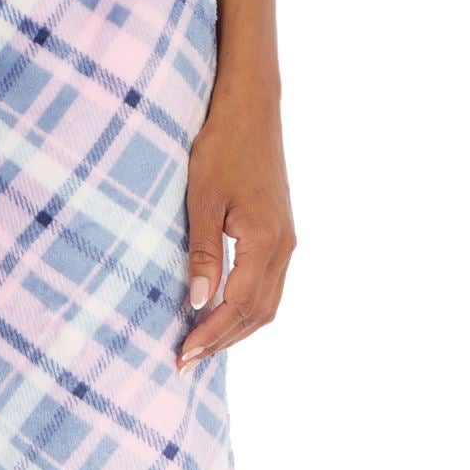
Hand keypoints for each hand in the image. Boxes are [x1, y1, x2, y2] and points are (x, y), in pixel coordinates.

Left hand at [177, 85, 295, 369]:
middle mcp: (284, 246)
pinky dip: (246, 310)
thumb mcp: (202, 200)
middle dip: (222, 341)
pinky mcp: (282, 235)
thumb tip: (199, 303)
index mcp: (265, 240)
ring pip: (267, 304)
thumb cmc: (222, 147)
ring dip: (235, 330)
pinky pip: (269, 287)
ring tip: (201, 346)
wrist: (250, 108)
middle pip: (258, 314)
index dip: (210, 334)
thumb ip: (203, 254)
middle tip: (186, 361)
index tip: (183, 353)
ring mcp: (287, 241)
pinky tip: (221, 314)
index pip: (238, 304)